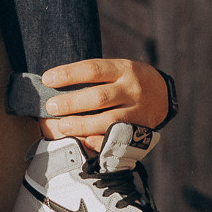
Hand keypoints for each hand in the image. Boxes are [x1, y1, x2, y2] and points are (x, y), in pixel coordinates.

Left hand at [37, 58, 170, 147]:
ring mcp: (137, 111)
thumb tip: (55, 84)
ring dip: (81, 125)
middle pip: (99, 97)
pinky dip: (99, 141)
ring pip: (108, 121)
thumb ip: (94, 76)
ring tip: (61, 125)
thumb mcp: (117, 69)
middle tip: (50, 107)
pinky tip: (83, 142)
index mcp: (124, 69)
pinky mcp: (140, 130)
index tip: (47, 79)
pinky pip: (117, 139)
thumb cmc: (128, 81)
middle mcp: (132, 89)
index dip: (68, 74)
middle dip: (72, 103)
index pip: (93, 69)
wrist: (164, 95)